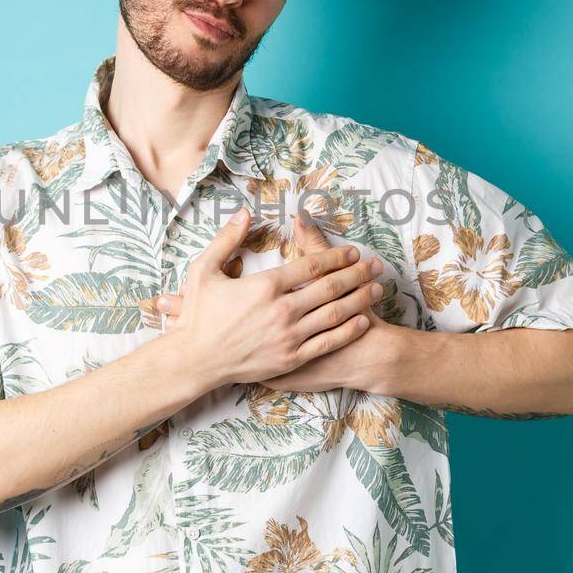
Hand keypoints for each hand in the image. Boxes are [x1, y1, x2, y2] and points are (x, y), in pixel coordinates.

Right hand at [158, 207, 380, 391]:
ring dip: (359, 299)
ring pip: (334, 314)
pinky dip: (347, 331)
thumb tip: (244, 212)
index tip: (353, 251)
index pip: (311, 266)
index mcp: (264, 286)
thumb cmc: (198, 315)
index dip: (336, 257)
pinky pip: (327, 343)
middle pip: (330, 287)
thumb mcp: (203, 270)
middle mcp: (281, 310)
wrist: (195, 360)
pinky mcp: (290, 359)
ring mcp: (288, 337)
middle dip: (357, 274)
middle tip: (377, 264)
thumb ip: (226, 239)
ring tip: (377, 288)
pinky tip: (362, 321)